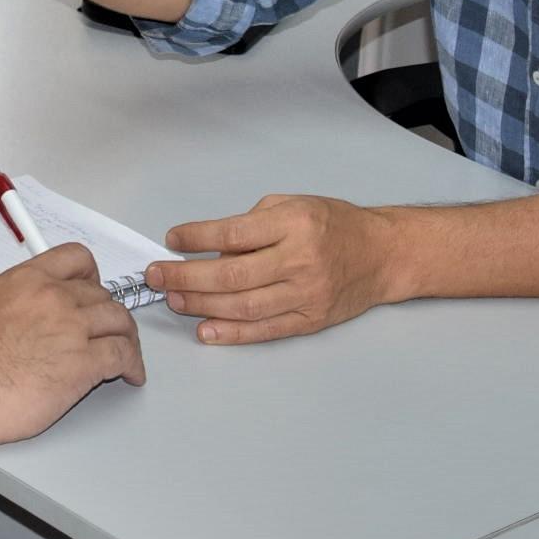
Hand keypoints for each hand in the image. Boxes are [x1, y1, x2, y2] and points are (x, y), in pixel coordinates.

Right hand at [0, 243, 146, 445]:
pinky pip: (123, 354)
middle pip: (102, 295)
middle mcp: (54, 297)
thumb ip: (19, 299)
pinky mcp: (84, 362)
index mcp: (27, 280)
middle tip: (108, 330)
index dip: (92, 275)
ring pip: (120, 322)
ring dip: (126, 338)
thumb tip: (32, 308)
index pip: (76, 259)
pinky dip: (132, 364)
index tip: (95, 286)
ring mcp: (72, 328)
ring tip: (126, 353)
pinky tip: (130, 373)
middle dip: (108, 314)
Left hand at [145, 194, 400, 344]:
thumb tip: (210, 246)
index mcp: (294, 223)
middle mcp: (300, 259)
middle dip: (187, 277)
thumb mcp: (294, 205)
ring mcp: (306, 293)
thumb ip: (253, 224)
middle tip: (157, 276)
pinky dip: (232, 332)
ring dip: (202, 305)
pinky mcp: (310, 319)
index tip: (172, 240)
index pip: (234, 233)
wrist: (382, 254)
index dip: (198, 238)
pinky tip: (205, 329)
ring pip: (244, 305)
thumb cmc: (335, 224)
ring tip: (174, 299)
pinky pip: (265, 329)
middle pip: (233, 274)